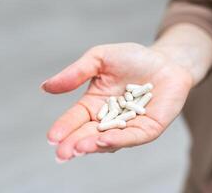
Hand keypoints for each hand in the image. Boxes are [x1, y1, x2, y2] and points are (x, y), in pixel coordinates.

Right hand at [42, 43, 192, 161]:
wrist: (166, 61)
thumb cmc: (133, 58)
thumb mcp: (100, 59)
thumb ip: (76, 73)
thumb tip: (45, 87)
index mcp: (95, 104)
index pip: (76, 118)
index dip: (64, 127)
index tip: (52, 137)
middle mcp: (110, 119)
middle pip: (90, 134)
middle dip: (75, 144)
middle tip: (61, 154)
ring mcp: (129, 126)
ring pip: (109, 140)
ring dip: (94, 145)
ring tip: (79, 148)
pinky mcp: (149, 128)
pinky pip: (133, 136)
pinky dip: (119, 139)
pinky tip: (104, 141)